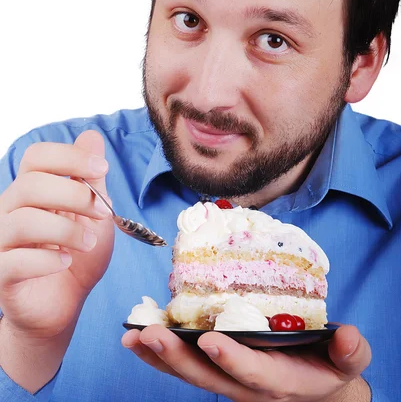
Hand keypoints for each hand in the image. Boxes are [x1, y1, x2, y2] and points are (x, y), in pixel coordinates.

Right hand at [0, 130, 113, 339]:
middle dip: (73, 195)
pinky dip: (46, 260)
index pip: (36, 156)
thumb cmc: (78, 252)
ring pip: (22, 222)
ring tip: (89, 243)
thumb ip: (90, 178)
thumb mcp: (94, 212)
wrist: (65, 303)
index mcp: (32, 190)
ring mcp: (2, 243)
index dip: (69, 156)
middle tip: (101, 213)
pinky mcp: (2, 275)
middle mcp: (10, 211)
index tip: (101, 167)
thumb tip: (91, 136)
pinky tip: (65, 262)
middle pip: (29, 185)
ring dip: (65, 231)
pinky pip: (13, 262)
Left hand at [122, 324, 371, 400]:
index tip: (210, 340)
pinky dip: (160, 355)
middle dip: (177, 358)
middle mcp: (247, 387)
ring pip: (189, 376)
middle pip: (208, 378)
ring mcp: (228, 381)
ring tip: (132, 336)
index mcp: (281, 382)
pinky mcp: (217, 372)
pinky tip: (138, 337)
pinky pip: (185, 367)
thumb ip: (350, 352)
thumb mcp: (348, 362)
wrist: (316, 389)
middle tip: (148, 334)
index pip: (253, 374)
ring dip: (159, 357)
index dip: (233, 359)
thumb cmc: (330, 368)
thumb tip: (347, 336)